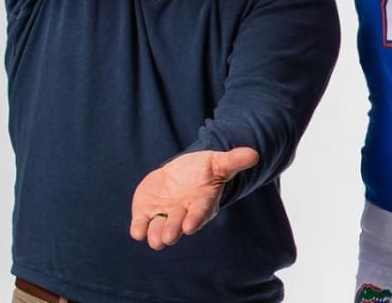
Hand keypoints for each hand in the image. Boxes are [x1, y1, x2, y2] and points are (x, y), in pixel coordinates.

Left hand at [129, 147, 258, 250]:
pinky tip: (137, 231)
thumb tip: (254, 154)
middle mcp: (182, 214)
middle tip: (168, 236)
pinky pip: (141, 225)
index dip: (195, 219)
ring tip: (154, 238)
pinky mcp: (145, 213)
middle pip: (177, 225)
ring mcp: (163, 215)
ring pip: (158, 230)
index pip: (199, 213)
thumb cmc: (204, 170)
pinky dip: (139, 229)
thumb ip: (233, 161)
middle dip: (172, 230)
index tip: (190, 226)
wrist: (181, 175)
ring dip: (155, 234)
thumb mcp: (218, 162)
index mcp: (201, 203)